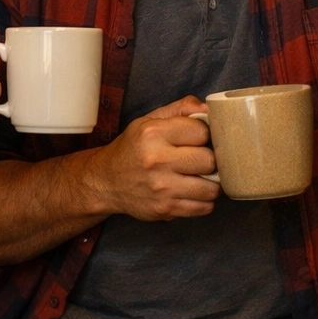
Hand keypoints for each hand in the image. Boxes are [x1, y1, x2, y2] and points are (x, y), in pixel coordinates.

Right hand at [91, 96, 219, 219]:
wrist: (106, 182)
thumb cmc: (132, 149)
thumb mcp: (149, 121)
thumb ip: (180, 109)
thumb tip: (208, 109)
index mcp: (153, 133)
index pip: (202, 132)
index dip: (204, 135)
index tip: (197, 140)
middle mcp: (157, 160)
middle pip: (209, 161)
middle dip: (209, 160)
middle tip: (199, 159)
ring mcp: (161, 188)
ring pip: (211, 188)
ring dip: (211, 183)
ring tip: (201, 177)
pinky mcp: (165, 209)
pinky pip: (203, 208)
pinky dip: (205, 201)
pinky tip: (194, 192)